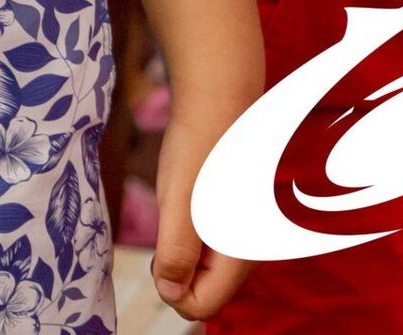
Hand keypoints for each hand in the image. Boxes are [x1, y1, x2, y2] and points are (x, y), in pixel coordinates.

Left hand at [151, 98, 253, 320]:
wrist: (220, 96)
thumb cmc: (201, 147)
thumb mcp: (179, 202)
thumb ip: (176, 252)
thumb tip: (169, 291)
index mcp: (239, 255)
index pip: (201, 306)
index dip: (171, 288)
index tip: (158, 250)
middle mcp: (244, 251)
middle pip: (202, 291)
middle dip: (175, 268)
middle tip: (168, 222)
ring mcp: (238, 233)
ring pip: (200, 267)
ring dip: (179, 247)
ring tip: (178, 206)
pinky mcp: (229, 216)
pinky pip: (203, 243)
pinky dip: (186, 230)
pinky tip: (186, 197)